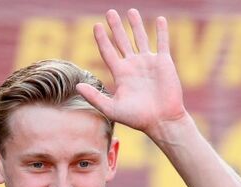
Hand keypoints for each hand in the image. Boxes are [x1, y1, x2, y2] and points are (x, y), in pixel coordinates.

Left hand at [76, 8, 187, 136]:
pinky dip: (161, 31)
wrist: (162, 121)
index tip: (95, 26)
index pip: (108, 52)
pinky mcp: (164, 63)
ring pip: (141, 38)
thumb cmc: (137, 118)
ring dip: (136, 25)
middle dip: (116, 27)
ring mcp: (149, 63)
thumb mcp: (112, 109)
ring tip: (131, 11)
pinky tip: (160, 19)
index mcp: (121, 74)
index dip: (102, 39)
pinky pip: (162, 43)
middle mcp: (133, 65)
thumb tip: (77, 86)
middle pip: (122, 41)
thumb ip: (94, 97)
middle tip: (110, 12)